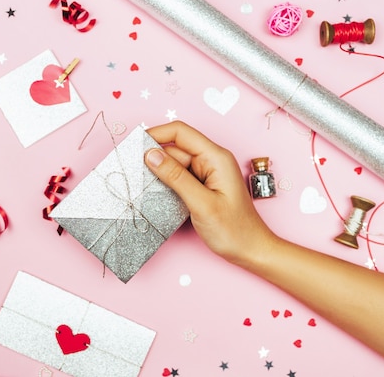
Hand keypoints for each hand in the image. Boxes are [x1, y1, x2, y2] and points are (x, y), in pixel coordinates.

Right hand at [144, 121, 275, 264]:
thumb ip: (175, 177)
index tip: (135, 146)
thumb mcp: (201, 203)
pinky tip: (155, 193)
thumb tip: (151, 155)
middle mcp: (210, 161)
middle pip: (174, 148)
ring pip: (174, 163)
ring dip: (158, 172)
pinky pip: (178, 177)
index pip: (180, 132)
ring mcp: (205, 174)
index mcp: (215, 157)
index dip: (156, 134)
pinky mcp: (200, 187)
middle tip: (133, 172)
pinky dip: (165, 183)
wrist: (251, 251)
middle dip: (154, 157)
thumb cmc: (234, 230)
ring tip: (141, 184)